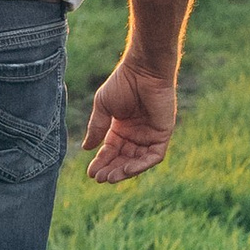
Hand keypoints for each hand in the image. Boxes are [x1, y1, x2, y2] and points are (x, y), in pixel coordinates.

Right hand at [82, 54, 176, 184]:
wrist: (143, 71)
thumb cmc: (122, 83)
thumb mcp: (103, 107)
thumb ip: (97, 128)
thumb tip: (86, 148)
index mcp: (121, 127)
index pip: (111, 150)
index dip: (101, 161)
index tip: (91, 173)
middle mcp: (136, 133)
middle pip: (123, 158)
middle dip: (111, 169)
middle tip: (99, 178)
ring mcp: (150, 135)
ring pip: (138, 161)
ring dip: (125, 171)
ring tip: (110, 177)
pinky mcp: (163, 134)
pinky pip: (154, 156)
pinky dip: (142, 165)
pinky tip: (127, 169)